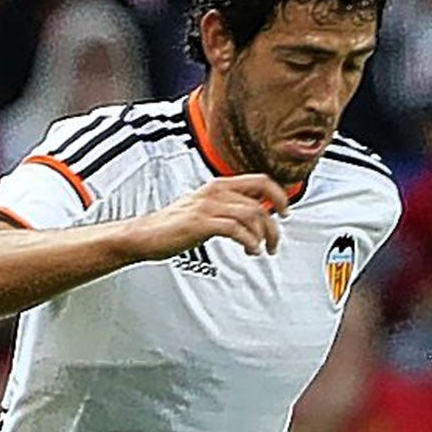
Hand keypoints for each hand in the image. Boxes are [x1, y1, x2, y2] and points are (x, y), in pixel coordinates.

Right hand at [131, 175, 288, 260]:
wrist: (145, 235)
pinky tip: (250, 251)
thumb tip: (254, 215)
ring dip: (263, 236)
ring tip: (261, 251)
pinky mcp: (201, 223)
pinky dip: (249, 242)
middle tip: (275, 243)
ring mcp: (208, 206)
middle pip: (261, 202)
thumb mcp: (206, 210)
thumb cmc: (175, 226)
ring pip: (252, 215)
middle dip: (274, 225)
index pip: (260, 180)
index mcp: (219, 185)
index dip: (279, 194)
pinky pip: (236, 229)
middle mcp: (215, 191)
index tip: (286, 212)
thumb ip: (228, 208)